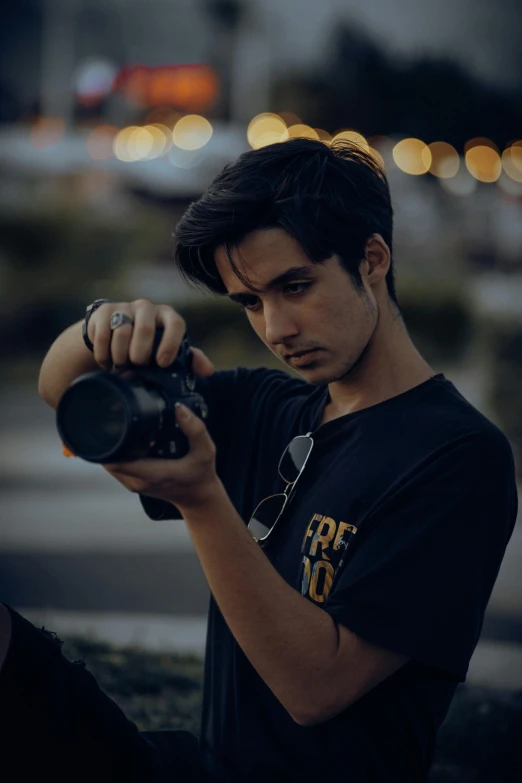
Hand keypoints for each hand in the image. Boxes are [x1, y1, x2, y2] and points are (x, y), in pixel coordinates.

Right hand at [88, 298, 214, 375]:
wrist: (114, 334)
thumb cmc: (149, 346)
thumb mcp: (169, 352)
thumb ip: (189, 360)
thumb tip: (208, 370)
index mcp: (167, 316)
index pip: (176, 323)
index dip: (170, 343)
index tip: (162, 363)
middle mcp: (147, 307)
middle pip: (145, 328)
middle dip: (140, 354)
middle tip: (137, 366)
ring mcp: (124, 307)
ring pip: (122, 332)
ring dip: (121, 356)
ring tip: (121, 367)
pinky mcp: (104, 311)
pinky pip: (102, 334)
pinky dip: (104, 354)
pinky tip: (106, 362)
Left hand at [102, 402, 221, 512]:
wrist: (198, 497)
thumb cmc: (200, 474)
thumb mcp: (205, 451)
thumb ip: (195, 429)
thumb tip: (179, 408)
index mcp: (152, 474)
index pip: (114, 461)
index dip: (108, 441)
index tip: (113, 424)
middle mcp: (138, 481)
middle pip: (108, 458)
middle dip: (110, 439)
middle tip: (119, 420)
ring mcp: (133, 484)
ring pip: (110, 462)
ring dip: (113, 447)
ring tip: (124, 430)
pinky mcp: (132, 484)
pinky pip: (117, 467)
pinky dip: (119, 454)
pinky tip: (130, 442)